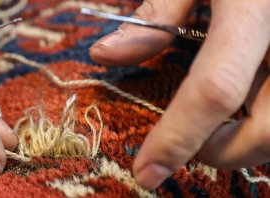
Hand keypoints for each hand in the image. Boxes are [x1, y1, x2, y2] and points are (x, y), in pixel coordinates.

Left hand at [90, 0, 269, 189]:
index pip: (214, 89)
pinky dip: (263, 119)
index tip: (145, 173)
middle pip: (269, 129)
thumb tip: (104, 54)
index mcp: (256, 8)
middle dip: (221, 152)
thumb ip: (155, 15)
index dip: (178, 138)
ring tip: (221, 122)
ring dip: (249, 141)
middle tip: (191, 143)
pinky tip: (250, 99)